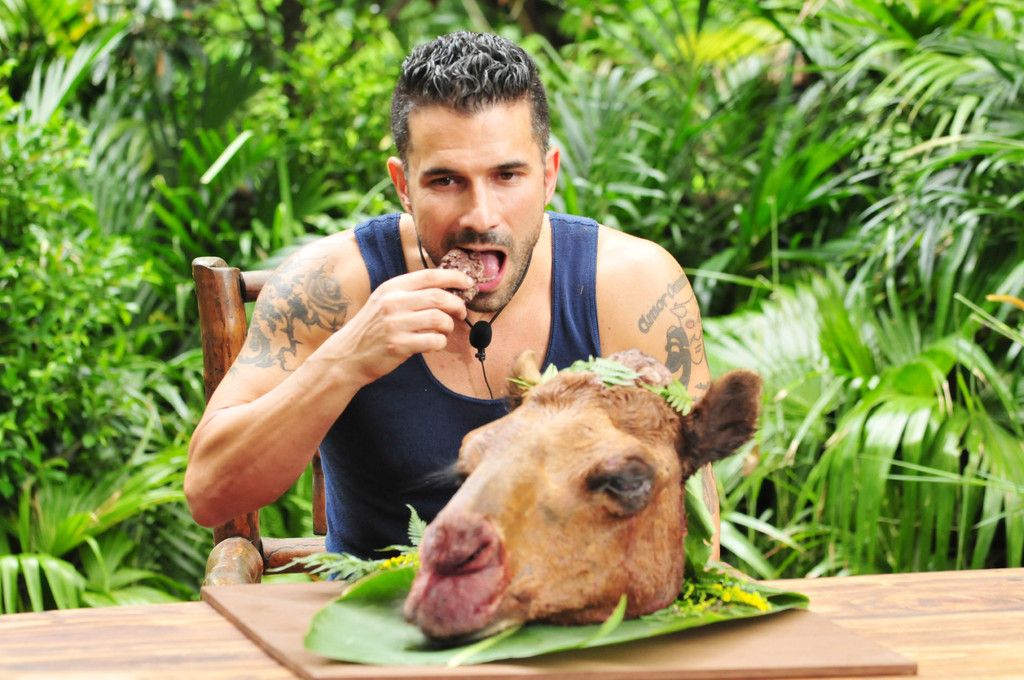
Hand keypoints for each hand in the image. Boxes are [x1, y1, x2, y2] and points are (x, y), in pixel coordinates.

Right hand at [322, 268, 472, 383]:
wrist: (347, 355)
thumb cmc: (372, 328)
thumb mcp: (384, 302)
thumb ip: (410, 294)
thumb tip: (447, 289)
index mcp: (392, 288)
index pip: (429, 276)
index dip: (453, 277)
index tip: (467, 282)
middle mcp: (393, 302)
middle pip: (439, 297)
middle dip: (457, 304)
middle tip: (461, 312)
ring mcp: (395, 324)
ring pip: (440, 319)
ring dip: (448, 326)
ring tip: (443, 331)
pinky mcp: (399, 345)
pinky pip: (434, 341)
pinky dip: (440, 343)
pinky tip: (433, 344)